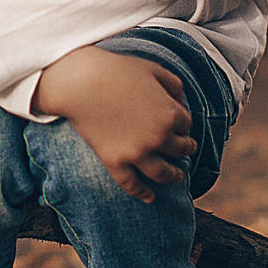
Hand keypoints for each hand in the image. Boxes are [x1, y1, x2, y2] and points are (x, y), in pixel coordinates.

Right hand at [34, 47, 197, 203]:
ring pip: (164, 173)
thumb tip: (182, 104)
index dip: (182, 122)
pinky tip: (150, 198)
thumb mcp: (153, 69)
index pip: (186, 124)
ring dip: (174, 176)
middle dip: (185, 148)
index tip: (177, 121)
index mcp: (170, 113)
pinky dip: (143, 194)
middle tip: (185, 149)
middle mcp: (158, 137)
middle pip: (180, 149)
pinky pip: (133, 185)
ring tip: (177, 176)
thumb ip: (174, 85)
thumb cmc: (116, 70)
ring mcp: (137, 153)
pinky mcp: (115, 162)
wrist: (81, 81)